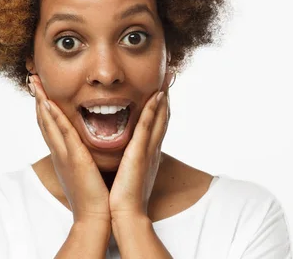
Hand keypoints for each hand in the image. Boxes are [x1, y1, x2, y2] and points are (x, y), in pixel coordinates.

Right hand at [30, 75, 110, 224]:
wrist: (95, 219)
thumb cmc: (95, 198)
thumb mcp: (86, 173)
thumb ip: (84, 159)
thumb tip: (87, 151)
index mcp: (64, 156)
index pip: (51, 127)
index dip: (44, 107)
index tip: (41, 90)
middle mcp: (60, 153)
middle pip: (44, 120)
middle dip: (38, 98)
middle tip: (32, 78)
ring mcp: (64, 154)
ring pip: (49, 122)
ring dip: (41, 101)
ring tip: (35, 82)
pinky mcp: (74, 158)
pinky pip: (61, 132)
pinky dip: (53, 116)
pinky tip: (47, 102)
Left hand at [108, 73, 171, 220]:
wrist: (124, 215)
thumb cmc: (122, 197)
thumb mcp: (127, 173)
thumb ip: (127, 159)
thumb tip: (122, 152)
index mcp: (146, 153)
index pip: (155, 125)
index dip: (160, 106)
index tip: (161, 88)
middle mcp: (151, 150)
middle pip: (162, 118)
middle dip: (166, 97)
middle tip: (170, 77)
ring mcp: (148, 151)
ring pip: (158, 119)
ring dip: (163, 99)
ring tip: (166, 79)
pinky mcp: (141, 155)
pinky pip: (148, 128)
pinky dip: (154, 111)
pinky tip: (156, 96)